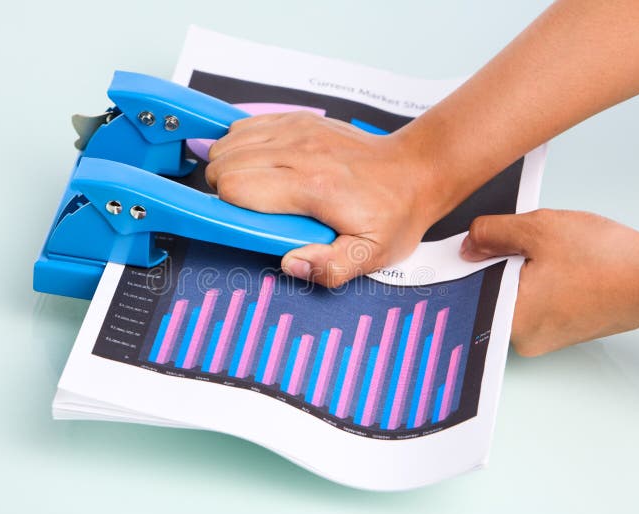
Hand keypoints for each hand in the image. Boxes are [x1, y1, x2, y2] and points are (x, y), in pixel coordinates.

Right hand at [205, 112, 447, 286]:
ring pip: (231, 140)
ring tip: (251, 188)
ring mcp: (299, 130)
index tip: (240, 221)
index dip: (227, 208)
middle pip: (225, 161)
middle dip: (223, 189)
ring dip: (229, 165)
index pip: (236, 186)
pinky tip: (256, 163)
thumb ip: (330, 268)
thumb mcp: (371, 256)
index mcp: (312, 186)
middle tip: (247, 209)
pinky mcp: (300, 120)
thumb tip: (291, 263)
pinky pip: (248, 124)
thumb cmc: (393, 212)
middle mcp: (301, 151)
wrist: (415, 171)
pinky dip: (241, 143)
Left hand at [460, 209, 638, 355]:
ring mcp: (543, 339)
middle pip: (490, 291)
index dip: (472, 260)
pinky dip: (542, 282)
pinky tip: (563, 267)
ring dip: (523, 271)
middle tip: (526, 244)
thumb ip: (491, 233)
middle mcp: (522, 339)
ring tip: (552, 255)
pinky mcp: (561, 332)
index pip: (468, 288)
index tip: (479, 243)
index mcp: (509, 319)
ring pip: (515, 295)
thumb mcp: (537, 229)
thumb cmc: (606, 259)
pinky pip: (537, 303)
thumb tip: (468, 243)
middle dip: (500, 263)